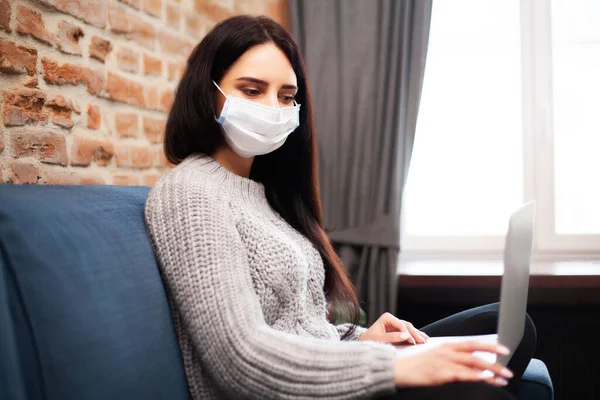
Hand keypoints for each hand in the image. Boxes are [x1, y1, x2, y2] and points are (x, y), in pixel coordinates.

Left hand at [359, 312, 428, 344]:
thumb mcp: (379, 339)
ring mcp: (396, 325)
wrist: (365, 342)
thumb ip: (392, 337)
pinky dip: (416, 335)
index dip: (406, 332)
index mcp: (387, 317)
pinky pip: (409, 332)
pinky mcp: (398, 330)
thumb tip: (406, 336)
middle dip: (415, 334)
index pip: (400, 324)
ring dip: (418, 334)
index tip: (412, 341)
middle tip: (422, 342)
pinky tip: (423, 337)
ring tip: (425, 340)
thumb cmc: (370, 340)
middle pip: (407, 325)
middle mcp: (393, 319)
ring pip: (410, 328)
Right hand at [393, 341, 513, 387]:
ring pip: (473, 364)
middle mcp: (447, 351)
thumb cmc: (417, 365)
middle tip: (509, 365)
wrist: (399, 370)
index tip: (503, 349)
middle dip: (494, 357)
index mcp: (447, 346)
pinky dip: (476, 377)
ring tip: (504, 378)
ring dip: (491, 371)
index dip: (489, 345)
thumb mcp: (436, 358)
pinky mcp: (441, 373)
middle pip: (475, 352)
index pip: (472, 343)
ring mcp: (444, 361)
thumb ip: (452, 359)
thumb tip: (471, 365)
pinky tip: (486, 380)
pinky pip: (463, 375)